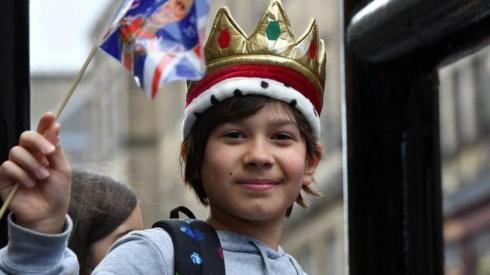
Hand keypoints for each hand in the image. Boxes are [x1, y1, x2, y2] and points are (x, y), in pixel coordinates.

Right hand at [0, 112, 70, 233]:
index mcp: (44, 151)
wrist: (48, 213)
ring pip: (17, 151)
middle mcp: (29, 155)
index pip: (42, 133)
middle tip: (49, 153)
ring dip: (32, 164)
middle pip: (26, 136)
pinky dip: (21, 175)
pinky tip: (29, 184)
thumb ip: (56, 149)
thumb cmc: (57, 191)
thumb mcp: (62, 169)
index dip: (44, 122)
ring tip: (42, 178)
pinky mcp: (5, 177)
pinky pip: (7, 166)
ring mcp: (16, 165)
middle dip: (38, 141)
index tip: (51, 115)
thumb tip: (55, 126)